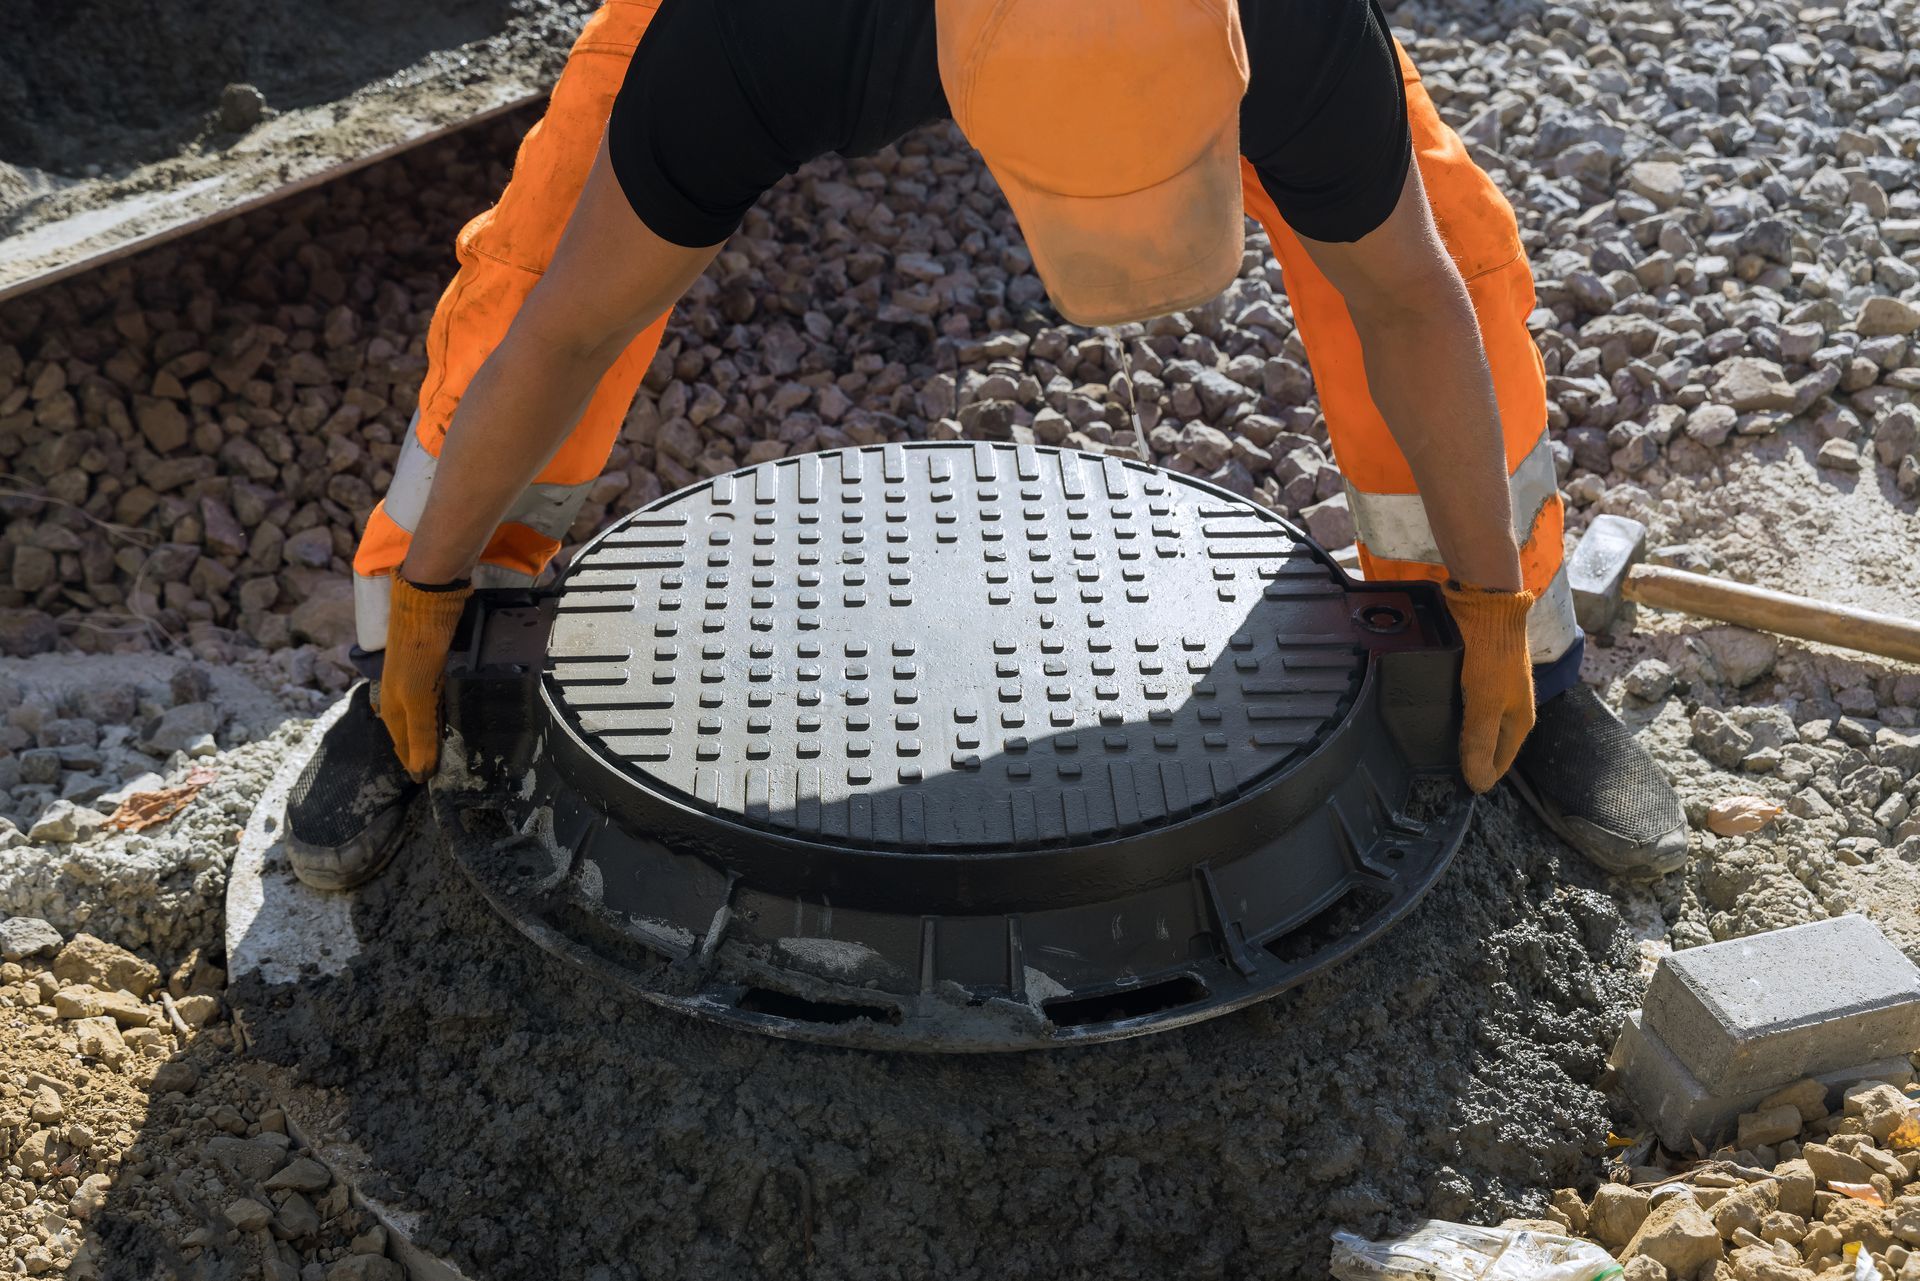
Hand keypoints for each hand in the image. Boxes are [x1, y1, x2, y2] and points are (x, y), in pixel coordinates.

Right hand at [377, 576, 472, 781]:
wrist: (425, 602)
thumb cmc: (418, 652)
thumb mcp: (419, 698)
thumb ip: (420, 734)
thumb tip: (420, 774)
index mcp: (392, 706)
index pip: (403, 746)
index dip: (415, 764)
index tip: (429, 782)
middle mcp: (399, 695)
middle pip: (410, 731)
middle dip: (422, 750)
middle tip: (442, 769)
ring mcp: (414, 678)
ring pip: (423, 713)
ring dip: (433, 730)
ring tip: (450, 746)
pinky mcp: (431, 664)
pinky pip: (436, 694)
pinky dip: (443, 708)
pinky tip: (453, 710)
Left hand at [1442, 580, 1534, 792]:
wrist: (1489, 606)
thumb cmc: (1492, 656)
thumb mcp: (1484, 704)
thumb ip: (1480, 743)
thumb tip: (1479, 784)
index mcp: (1520, 722)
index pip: (1500, 764)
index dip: (1478, 776)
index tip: (1451, 786)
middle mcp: (1511, 709)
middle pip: (1488, 745)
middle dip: (1468, 758)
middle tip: (1434, 767)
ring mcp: (1496, 692)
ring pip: (1477, 724)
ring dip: (1459, 734)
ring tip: (1429, 745)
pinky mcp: (1481, 676)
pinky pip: (1467, 703)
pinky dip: (1453, 712)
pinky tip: (1433, 714)